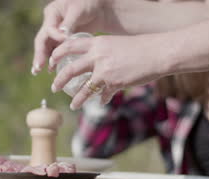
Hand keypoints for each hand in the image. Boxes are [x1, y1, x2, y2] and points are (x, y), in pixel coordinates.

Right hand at [32, 0, 110, 74]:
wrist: (98, 8)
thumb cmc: (88, 4)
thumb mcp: (78, 10)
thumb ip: (69, 23)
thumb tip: (62, 35)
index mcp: (52, 13)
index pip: (49, 29)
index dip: (55, 37)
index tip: (65, 42)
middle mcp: (50, 23)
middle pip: (42, 40)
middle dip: (39, 54)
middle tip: (37, 68)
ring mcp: (55, 32)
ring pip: (46, 47)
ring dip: (42, 59)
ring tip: (37, 71)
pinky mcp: (62, 39)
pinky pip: (55, 50)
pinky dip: (52, 59)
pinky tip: (51, 70)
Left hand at [49, 34, 166, 109]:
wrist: (158, 53)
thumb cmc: (139, 48)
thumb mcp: (115, 44)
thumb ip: (100, 53)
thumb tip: (90, 65)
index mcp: (97, 43)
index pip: (68, 45)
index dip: (56, 54)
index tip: (51, 62)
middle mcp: (97, 56)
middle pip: (70, 69)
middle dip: (59, 80)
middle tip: (54, 87)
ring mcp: (105, 71)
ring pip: (83, 88)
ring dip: (77, 99)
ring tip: (73, 105)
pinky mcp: (114, 83)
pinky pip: (102, 95)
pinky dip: (101, 99)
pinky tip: (101, 102)